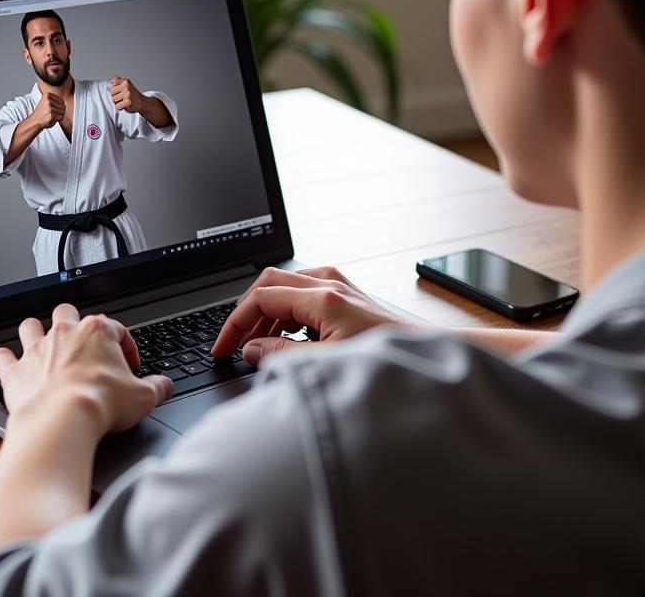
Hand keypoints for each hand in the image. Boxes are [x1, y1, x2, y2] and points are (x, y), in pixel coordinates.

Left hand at [0, 304, 173, 436]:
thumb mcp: (142, 397)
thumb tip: (164, 386)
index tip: (129, 366)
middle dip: (73, 323)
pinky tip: (7, 362)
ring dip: (35, 332)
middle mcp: (65, 333)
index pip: (116, 328)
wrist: (63, 421)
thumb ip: (157, 387)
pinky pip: (3, 357)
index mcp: (97, 331)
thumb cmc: (100, 403)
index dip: (126, 346)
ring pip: (31, 325)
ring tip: (42, 343)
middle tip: (82, 344)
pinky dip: (4, 359)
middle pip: (67, 312)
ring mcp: (37, 350)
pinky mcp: (15, 372)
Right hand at [30, 90, 65, 130]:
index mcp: (47, 95)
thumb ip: (55, 100)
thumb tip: (66, 101)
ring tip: (51, 116)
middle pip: (63, 106)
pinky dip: (58, 119)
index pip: (62, 101)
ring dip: (59, 115)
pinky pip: (61, 117)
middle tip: (52, 113)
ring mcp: (50, 108)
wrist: (35, 121)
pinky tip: (52, 119)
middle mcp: (48, 100)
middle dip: (59, 111)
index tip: (52, 108)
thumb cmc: (42, 113)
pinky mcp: (51, 115)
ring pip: (63, 112)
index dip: (59, 106)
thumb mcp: (46, 102)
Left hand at [108, 76, 142, 114]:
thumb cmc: (133, 95)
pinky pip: (117, 106)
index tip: (120, 92)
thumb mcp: (126, 85)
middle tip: (122, 98)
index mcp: (126, 81)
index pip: (112, 85)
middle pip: (111, 93)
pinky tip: (125, 105)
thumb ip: (118, 81)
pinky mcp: (128, 102)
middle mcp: (127, 86)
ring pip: (113, 100)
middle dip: (115, 96)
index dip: (114, 91)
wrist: (143, 103)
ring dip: (117, 102)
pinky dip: (120, 108)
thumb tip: (111, 81)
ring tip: (124, 101)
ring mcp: (128, 94)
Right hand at [212, 266, 406, 365]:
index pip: (262, 297)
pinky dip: (284, 314)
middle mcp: (328, 283)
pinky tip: (284, 340)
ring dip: (265, 315)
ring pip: (283, 286)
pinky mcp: (342, 293)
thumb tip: (252, 351)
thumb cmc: (383, 359)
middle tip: (233, 343)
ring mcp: (336, 284)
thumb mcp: (327, 362)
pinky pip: (300, 293)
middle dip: (246, 313)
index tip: (223, 347)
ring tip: (257, 347)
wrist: (421, 354)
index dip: (236, 323)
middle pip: (268, 283)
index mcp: (323, 297)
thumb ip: (284, 356)